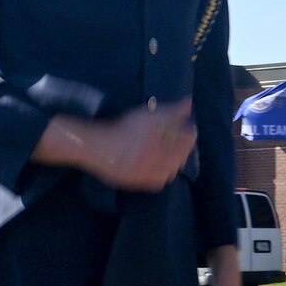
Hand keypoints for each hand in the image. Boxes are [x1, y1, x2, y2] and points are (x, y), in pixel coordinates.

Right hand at [35, 101, 195, 189]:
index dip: (190, 133)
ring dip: (174, 162)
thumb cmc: (122, 127)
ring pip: (171, 171)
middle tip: (180, 141)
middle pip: (180, 157)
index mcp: (160, 142)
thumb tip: (189, 103)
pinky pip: (158, 181)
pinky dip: (163, 174)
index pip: (186, 139)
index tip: (189, 129)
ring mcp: (147, 173)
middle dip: (183, 148)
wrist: (96, 146)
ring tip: (171, 154)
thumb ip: (171, 110)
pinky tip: (160, 167)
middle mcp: (155, 159)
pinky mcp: (138, 182)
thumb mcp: (147, 115)